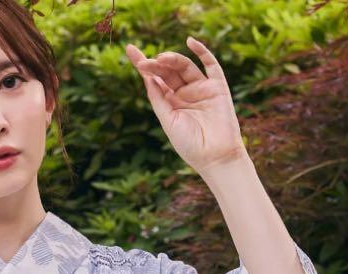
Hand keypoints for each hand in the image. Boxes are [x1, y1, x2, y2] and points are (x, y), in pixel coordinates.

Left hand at [124, 37, 247, 175]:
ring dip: (173, 60)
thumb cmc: (189, 144)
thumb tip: (148, 78)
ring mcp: (201, 88)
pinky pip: (210, 64)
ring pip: (185, 66)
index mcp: (171, 103)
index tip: (130, 49)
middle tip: (144, 62)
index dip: (144, 65)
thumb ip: (159, 99)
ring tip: (161, 59)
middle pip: (168, 71)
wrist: (214, 156)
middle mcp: (185, 93)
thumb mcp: (168, 121)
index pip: (155, 79)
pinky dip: (202, 51)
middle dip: (156, 64)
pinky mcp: (217, 86)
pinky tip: (190, 42)